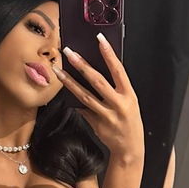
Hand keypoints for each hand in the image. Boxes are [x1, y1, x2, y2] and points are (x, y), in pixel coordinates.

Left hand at [53, 33, 143, 162]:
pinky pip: (81, 109)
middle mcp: (118, 104)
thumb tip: (96, 70)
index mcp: (129, 95)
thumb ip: (116, 88)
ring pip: (84, 95)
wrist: (129, 148)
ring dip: (69, 82)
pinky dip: (73, 100)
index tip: (99, 39)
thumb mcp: (130, 102)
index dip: (109, 54)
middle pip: (97, 81)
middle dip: (82, 65)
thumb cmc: (129, 121)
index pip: (118, 70)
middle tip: (70, 52)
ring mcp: (106, 115)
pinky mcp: (96, 124)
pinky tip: (63, 90)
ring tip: (58, 71)